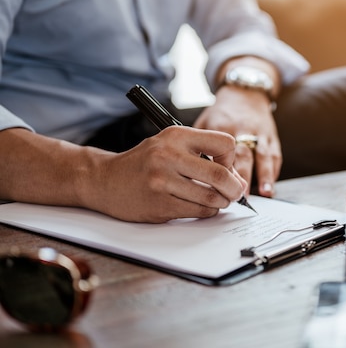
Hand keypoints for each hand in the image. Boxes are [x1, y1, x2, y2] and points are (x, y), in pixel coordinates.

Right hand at [90, 126, 247, 222]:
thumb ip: (204, 156)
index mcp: (176, 135)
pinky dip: (206, 211)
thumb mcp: (171, 146)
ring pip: (211, 197)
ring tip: (217, 200)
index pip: (225, 144)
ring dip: (221, 202)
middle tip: (235, 192)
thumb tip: (238, 180)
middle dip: (234, 188)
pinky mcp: (159, 204)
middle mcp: (169, 155)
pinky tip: (200, 206)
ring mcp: (162, 181)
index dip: (231, 159)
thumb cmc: (144, 163)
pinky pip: (197, 211)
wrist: (104, 180)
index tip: (225, 167)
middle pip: (221, 174)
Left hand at [193, 86, 280, 196]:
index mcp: (221, 127)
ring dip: (265, 175)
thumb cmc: (221, 113)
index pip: (220, 151)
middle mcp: (242, 129)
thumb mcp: (204, 124)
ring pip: (263, 155)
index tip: (218, 187)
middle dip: (243, 176)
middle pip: (244, 154)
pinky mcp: (271, 136)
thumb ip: (199, 148)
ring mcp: (259, 132)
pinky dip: (274, 171)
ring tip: (265, 193)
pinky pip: (275, 154)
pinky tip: (270, 186)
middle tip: (240, 196)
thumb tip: (192, 176)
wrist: (244, 94)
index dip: (220, 170)